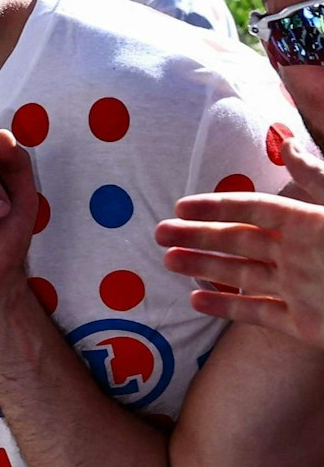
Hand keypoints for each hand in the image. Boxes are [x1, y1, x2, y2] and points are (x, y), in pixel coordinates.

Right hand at [157, 137, 323, 349]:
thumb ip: (318, 179)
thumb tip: (286, 141)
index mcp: (310, 225)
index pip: (255, 209)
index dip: (219, 204)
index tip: (181, 203)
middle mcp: (299, 256)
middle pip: (239, 242)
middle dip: (198, 236)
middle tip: (158, 232)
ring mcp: (299, 291)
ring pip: (241, 276)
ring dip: (203, 267)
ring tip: (169, 260)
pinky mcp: (303, 325)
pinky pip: (258, 314)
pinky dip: (227, 308)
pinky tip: (198, 299)